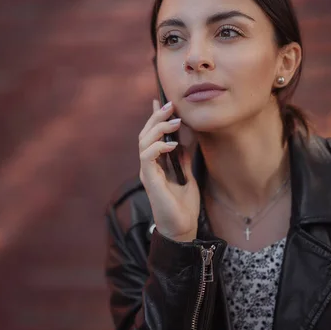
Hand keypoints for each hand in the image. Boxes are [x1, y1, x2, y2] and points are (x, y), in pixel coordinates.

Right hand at [138, 100, 200, 241]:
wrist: (182, 228)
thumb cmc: (183, 206)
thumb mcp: (187, 175)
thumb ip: (183, 158)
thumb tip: (185, 140)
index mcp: (155, 164)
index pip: (152, 136)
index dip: (154, 118)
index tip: (160, 101)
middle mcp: (148, 166)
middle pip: (145, 134)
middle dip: (156, 117)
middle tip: (170, 105)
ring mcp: (147, 172)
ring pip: (143, 141)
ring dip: (158, 128)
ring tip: (175, 121)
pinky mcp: (149, 180)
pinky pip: (147, 156)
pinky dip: (159, 146)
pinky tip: (173, 144)